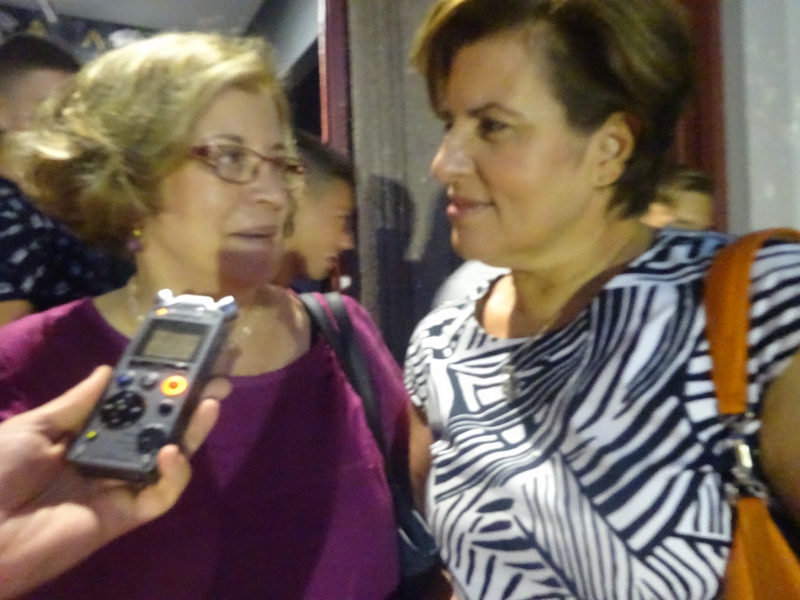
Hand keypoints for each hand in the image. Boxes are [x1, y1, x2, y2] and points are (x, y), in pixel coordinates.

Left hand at [0, 366, 229, 598]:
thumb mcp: (33, 428)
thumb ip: (77, 402)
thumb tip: (110, 370)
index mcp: (87, 435)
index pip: (132, 406)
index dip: (157, 385)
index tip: (183, 362)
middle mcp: (109, 456)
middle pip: (158, 428)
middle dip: (188, 403)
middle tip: (215, 379)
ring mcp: (121, 486)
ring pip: (170, 457)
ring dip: (193, 430)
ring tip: (211, 403)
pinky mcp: (127, 514)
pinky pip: (161, 495)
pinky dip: (174, 474)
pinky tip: (172, 451)